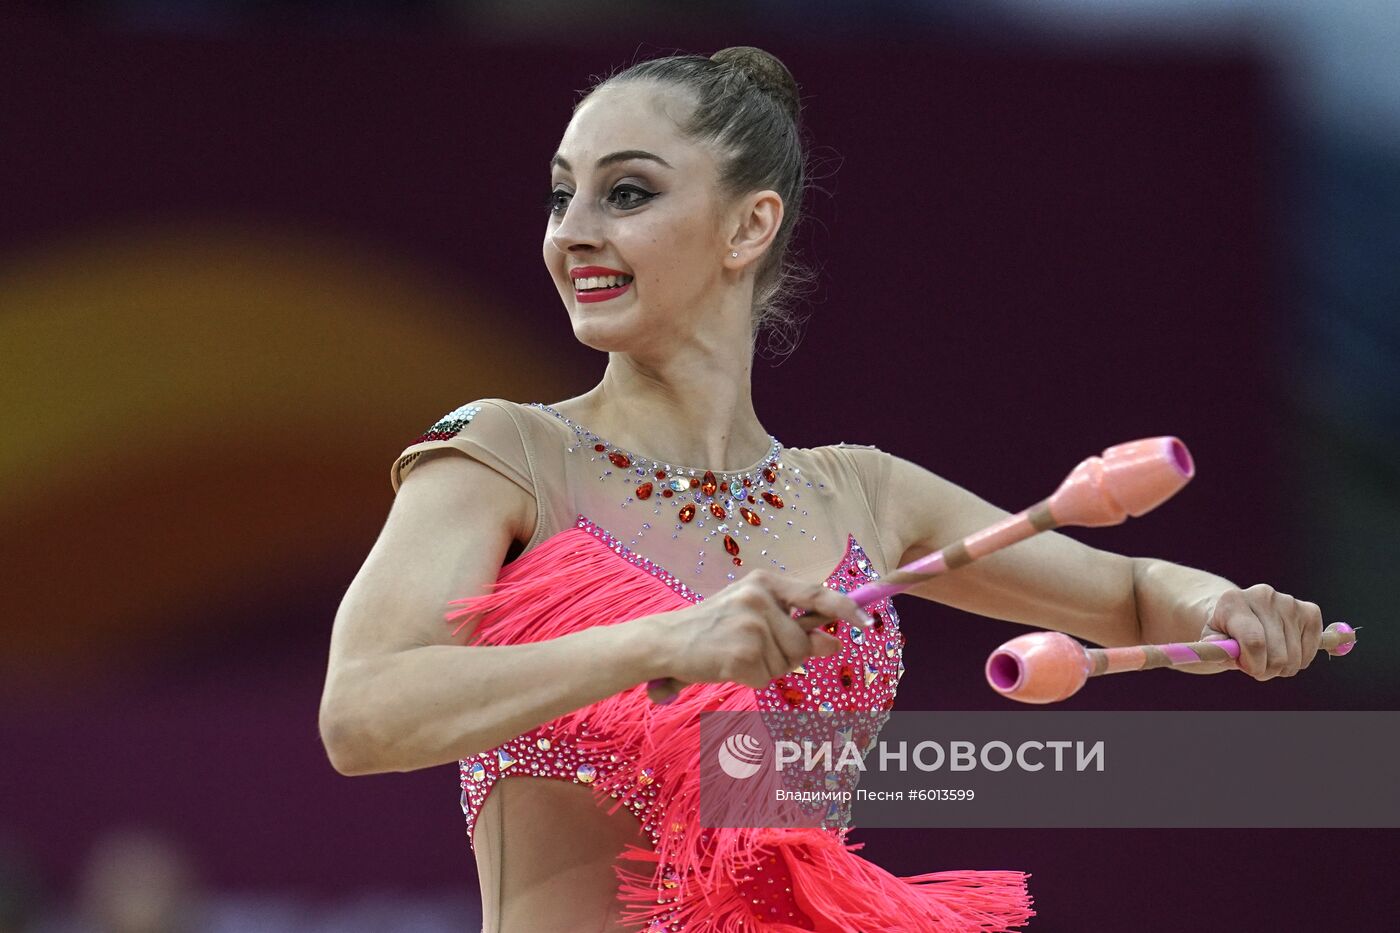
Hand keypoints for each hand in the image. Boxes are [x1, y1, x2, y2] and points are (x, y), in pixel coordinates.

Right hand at [645, 569, 872, 699]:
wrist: (666, 641)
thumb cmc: (712, 628)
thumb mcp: (754, 615)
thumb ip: (795, 626)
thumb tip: (835, 642)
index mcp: (764, 582)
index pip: (817, 595)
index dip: (846, 608)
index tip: (867, 622)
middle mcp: (760, 598)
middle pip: (803, 642)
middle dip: (788, 655)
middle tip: (752, 649)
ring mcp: (751, 625)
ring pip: (787, 663)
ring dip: (766, 668)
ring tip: (736, 654)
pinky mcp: (742, 653)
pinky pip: (766, 677)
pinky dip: (750, 678)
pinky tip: (727, 665)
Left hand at [1198, 584, 1323, 679]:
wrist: (1242, 610)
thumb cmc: (1226, 630)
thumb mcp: (1212, 639)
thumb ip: (1215, 648)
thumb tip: (1225, 651)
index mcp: (1234, 600)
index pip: (1254, 641)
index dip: (1253, 664)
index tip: (1247, 669)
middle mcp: (1263, 596)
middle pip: (1277, 654)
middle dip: (1265, 670)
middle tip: (1254, 664)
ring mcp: (1289, 602)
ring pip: (1294, 658)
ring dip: (1280, 668)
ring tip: (1266, 656)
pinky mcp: (1310, 612)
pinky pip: (1309, 654)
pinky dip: (1297, 662)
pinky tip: (1283, 650)